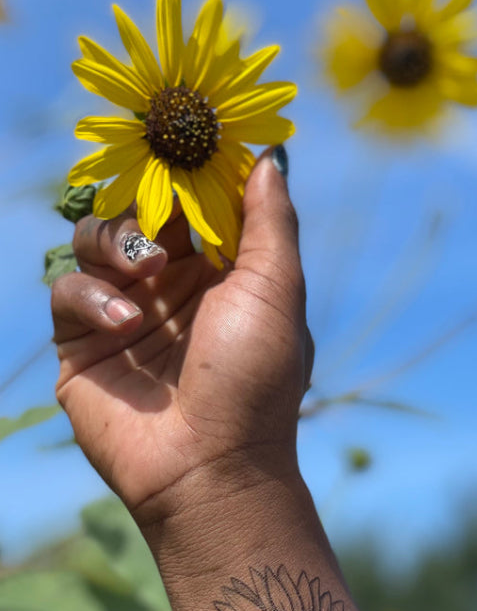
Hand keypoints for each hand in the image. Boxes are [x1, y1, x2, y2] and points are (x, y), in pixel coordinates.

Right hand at [52, 150, 312, 529]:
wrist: (211, 468)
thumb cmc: (255, 378)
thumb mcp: (275, 290)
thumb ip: (270, 221)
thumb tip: (268, 156)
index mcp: (218, 271)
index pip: (191, 201)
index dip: (186, 171)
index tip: (183, 142)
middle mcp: (169, 286)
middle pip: (136, 210)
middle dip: (144, 203)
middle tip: (162, 212)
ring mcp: (123, 312)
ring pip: (93, 239)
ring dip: (115, 242)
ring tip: (147, 270)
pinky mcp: (83, 342)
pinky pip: (67, 290)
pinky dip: (91, 296)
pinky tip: (126, 324)